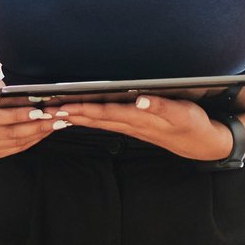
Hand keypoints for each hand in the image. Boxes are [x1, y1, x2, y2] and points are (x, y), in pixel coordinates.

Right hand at [0, 77, 61, 159]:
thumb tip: (4, 95)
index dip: (18, 115)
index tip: (38, 111)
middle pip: (11, 133)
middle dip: (36, 126)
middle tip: (56, 117)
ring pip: (17, 142)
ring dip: (39, 133)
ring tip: (57, 123)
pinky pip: (18, 148)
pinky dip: (34, 139)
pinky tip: (47, 130)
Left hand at [55, 95, 234, 161]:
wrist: (201, 143)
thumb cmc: (192, 124)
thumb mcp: (182, 113)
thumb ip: (161, 106)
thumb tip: (141, 100)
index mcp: (138, 119)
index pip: (103, 112)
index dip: (81, 109)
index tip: (60, 106)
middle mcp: (130, 124)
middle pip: (93, 118)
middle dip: (68, 114)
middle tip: (43, 110)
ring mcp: (130, 126)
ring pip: (96, 121)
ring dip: (75, 116)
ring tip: (52, 111)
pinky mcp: (132, 125)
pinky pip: (104, 121)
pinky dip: (88, 117)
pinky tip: (77, 114)